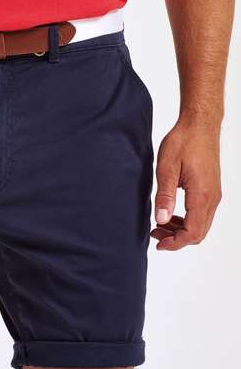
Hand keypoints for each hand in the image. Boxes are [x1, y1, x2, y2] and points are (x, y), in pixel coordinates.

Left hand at [151, 119, 221, 250]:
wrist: (200, 124)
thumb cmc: (183, 141)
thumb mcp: (166, 168)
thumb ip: (164, 195)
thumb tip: (161, 220)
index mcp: (201, 195)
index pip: (192, 232)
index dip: (175, 243)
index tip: (158, 243)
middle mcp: (212, 198)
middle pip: (199, 233)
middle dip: (177, 239)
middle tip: (155, 234)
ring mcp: (214, 194)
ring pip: (201, 225)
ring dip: (181, 230)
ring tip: (159, 225)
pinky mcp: (211, 190)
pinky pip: (202, 214)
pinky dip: (187, 220)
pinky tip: (170, 214)